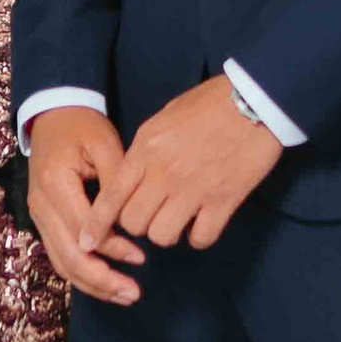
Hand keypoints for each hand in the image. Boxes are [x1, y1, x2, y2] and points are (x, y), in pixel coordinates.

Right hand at [25, 104, 143, 305]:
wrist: (53, 116)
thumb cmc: (83, 128)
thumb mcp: (105, 144)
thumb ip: (117, 181)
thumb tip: (131, 218)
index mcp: (55, 184)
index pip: (84, 228)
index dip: (112, 247)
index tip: (141, 257)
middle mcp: (41, 206)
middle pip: (68, 256)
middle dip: (101, 279)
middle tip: (133, 293)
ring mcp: (38, 216)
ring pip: (61, 263)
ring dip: (92, 284)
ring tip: (124, 295)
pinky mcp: (43, 222)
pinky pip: (59, 256)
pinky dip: (82, 275)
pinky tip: (105, 284)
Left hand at [105, 76, 281, 250]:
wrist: (253, 100)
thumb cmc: (209, 103)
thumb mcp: (163, 119)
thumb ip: (144, 150)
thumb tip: (133, 176)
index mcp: (146, 150)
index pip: (111, 197)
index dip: (96, 225)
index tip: (87, 241)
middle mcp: (165, 174)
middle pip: (134, 223)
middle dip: (138, 224)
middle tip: (152, 214)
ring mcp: (194, 190)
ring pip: (162, 236)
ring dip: (167, 232)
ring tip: (178, 219)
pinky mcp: (224, 201)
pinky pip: (200, 238)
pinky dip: (198, 236)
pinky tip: (202, 223)